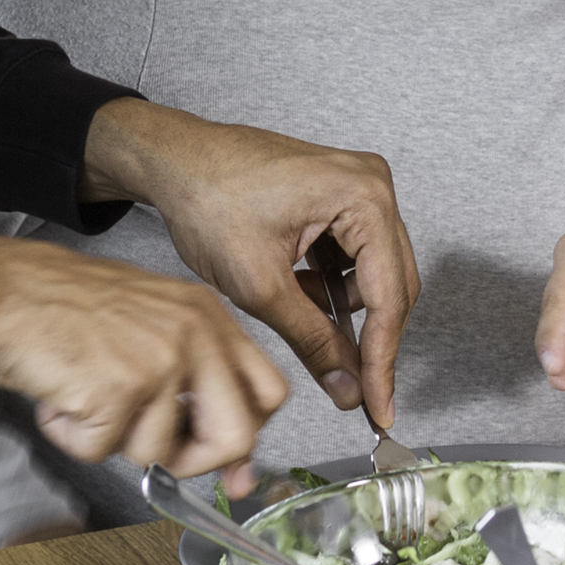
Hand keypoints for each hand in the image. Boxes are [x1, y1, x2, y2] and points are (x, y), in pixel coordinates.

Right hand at [0, 232, 289, 472]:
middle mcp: (193, 333)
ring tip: (83, 396)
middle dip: (194, 462)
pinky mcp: (117, 388)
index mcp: (207, 315)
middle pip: (237, 436)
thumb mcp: (148, 326)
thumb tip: (237, 466)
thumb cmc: (58, 308)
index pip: (269, 391)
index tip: (231, 467)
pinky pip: (101, 452)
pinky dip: (72, 438)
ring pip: (158, 453)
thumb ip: (195, 384)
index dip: (249, 437)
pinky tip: (59, 399)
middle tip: (150, 447)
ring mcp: (158, 360)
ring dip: (111, 440)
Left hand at [83, 99, 420, 422]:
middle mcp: (371, 185)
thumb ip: (313, 342)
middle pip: (392, 284)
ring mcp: (357, 188)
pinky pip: (352, 256)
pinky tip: (299, 294)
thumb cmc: (207, 197)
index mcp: (363, 197)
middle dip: (368, 337)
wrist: (172, 162)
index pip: (390, 296)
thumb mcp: (261, 285)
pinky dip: (329, 286)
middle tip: (355, 389)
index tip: (380, 403)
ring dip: (342, 308)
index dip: (382, 359)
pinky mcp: (338, 198)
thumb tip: (346, 386)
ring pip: (372, 274)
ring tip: (299, 318)